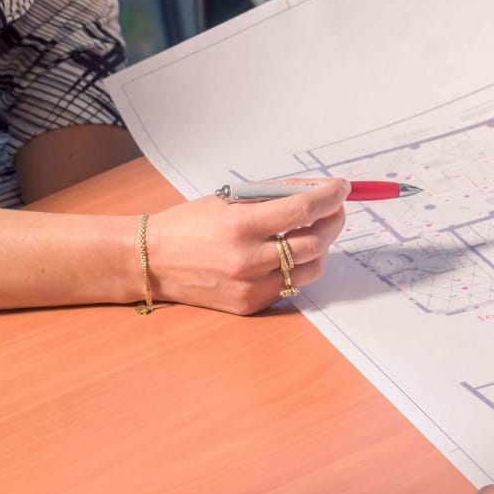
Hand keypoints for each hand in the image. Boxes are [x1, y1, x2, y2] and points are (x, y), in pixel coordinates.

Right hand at [145, 179, 348, 314]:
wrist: (151, 262)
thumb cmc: (189, 225)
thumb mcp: (228, 200)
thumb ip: (273, 197)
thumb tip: (314, 190)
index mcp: (241, 225)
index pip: (302, 210)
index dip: (330, 197)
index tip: (342, 188)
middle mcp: (248, 259)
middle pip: (315, 243)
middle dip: (333, 222)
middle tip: (335, 210)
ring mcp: (250, 286)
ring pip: (310, 270)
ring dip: (321, 248)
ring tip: (313, 233)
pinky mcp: (250, 305)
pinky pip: (290, 286)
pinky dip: (296, 269)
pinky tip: (287, 255)